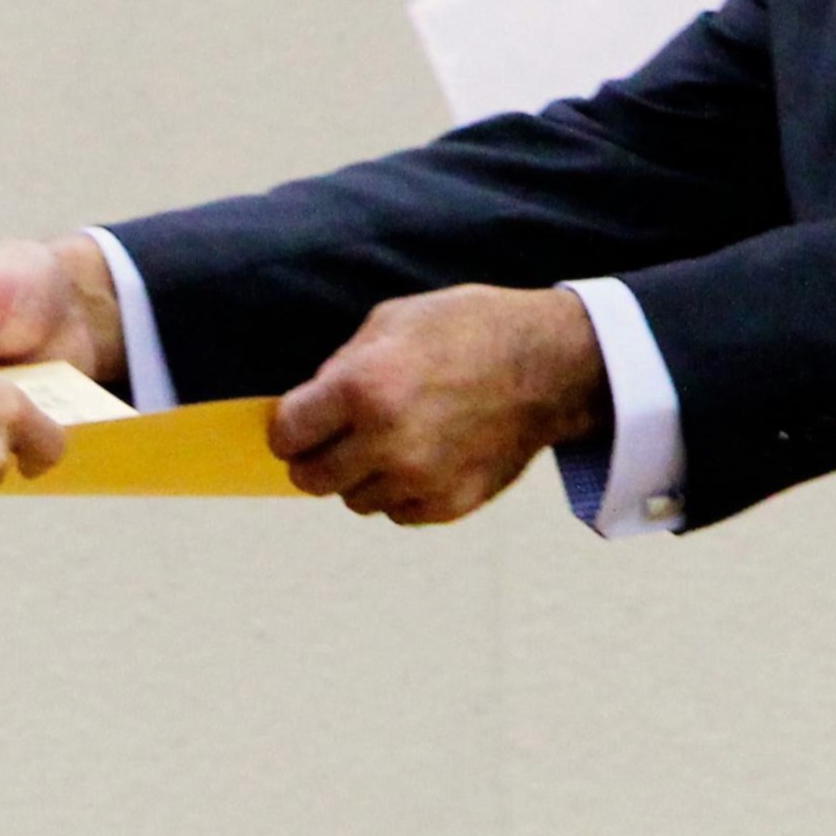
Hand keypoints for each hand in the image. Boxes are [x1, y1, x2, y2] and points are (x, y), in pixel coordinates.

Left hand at [271, 285, 606, 524]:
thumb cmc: (466, 330)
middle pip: (311, 479)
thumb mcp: (391, 322)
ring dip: (360, 475)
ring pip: (353, 500)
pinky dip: (399, 491)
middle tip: (336, 436)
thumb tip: (306, 409)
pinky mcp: (448, 505)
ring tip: (392, 439)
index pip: (287, 436)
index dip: (290, 426)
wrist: (548, 366)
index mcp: (363, 389)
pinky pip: (397, 513)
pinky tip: (423, 455)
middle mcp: (386, 442)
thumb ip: (339, 369)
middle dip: (315, 456)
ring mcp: (419, 480)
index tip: (302, 420)